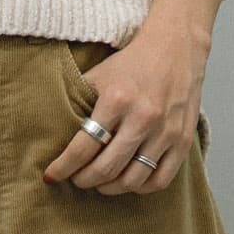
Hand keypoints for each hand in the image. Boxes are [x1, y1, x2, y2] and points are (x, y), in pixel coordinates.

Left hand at [43, 0, 224, 196]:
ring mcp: (165, 131)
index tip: (52, 176)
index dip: (63, 167)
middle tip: (76, 180)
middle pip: (106, 168)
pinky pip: (159, 180)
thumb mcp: (99, 75)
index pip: (82, 147)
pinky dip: (140, 188)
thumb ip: (78, 101)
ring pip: (132, 180)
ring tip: (100, 183)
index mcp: (117, 99)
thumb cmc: (133, 62)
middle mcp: (143, 118)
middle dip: (84, 180)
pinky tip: (128, 181)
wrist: (177, 45)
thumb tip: (50, 131)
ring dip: (110, 188)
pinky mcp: (182, 139)